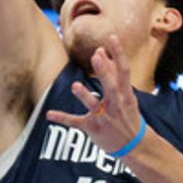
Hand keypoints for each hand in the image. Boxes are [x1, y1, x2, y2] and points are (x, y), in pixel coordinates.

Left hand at [44, 38, 143, 157]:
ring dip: (84, 96)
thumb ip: (112, 74)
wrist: (134, 145)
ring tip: (75, 86)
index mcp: (125, 94)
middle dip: (104, 72)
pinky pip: (76, 122)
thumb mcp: (125, 95)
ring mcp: (104, 118)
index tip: (112, 38)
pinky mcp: (93, 128)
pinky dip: (62, 118)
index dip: (119, 54)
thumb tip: (100, 51)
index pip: (124, 71)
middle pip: (111, 86)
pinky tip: (48, 114)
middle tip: (96, 56)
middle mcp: (116, 105)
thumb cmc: (127, 114)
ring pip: (94, 105)